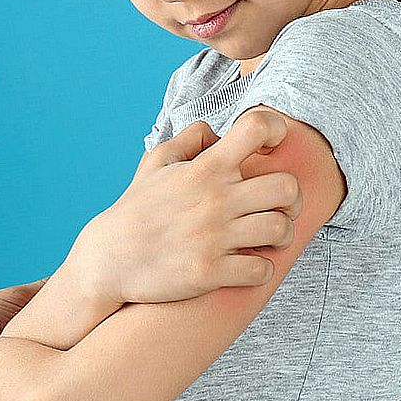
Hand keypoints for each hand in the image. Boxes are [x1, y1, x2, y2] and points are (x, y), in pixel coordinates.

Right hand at [74, 109, 302, 305]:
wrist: (109, 259)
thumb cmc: (137, 208)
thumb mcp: (156, 162)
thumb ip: (191, 138)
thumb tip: (219, 133)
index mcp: (205, 168)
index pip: (257, 128)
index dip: (276, 130)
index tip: (272, 147)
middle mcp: (215, 199)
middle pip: (287, 187)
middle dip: (291, 197)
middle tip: (280, 206)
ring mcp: (214, 237)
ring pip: (281, 229)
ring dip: (281, 235)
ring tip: (267, 238)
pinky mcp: (211, 272)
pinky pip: (261, 270)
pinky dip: (260, 270)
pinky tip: (247, 265)